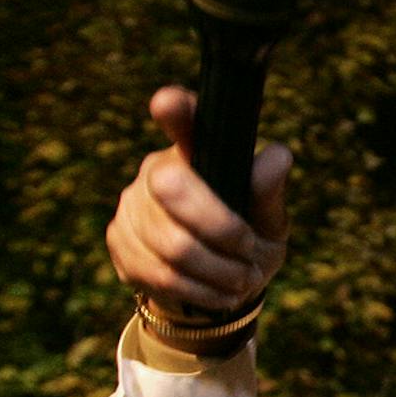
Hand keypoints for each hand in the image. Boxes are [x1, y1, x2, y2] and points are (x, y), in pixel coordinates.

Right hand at [107, 86, 291, 317]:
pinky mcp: (118, 238)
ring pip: (174, 244)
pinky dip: (200, 290)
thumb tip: (277, 156)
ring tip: (241, 280)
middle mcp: (156, 169)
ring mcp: (131, 203)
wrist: (219, 290)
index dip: (175, 111)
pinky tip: (218, 293)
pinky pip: (160, 273)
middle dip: (223, 231)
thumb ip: (269, 194)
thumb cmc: (248, 243)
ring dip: (219, 271)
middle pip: (176, 189)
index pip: (183, 122)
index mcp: (196, 153)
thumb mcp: (269, 222)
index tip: (168, 102)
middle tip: (250, 254)